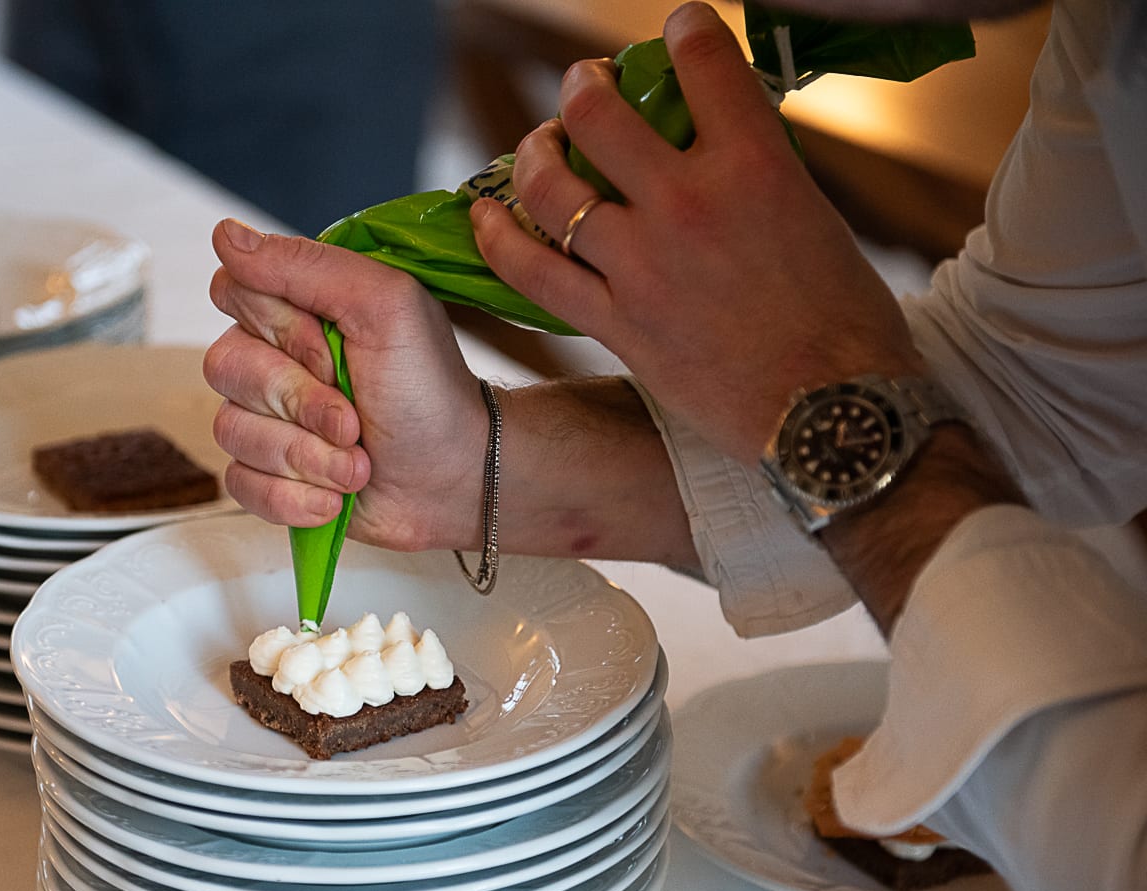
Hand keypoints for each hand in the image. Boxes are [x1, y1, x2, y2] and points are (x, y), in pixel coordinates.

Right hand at [204, 218, 489, 551]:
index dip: (280, 329)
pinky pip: (240, 485)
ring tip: (358, 466)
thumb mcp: (384, 305)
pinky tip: (335, 498)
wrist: (457, 477)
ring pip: (231, 431)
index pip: (232, 292)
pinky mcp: (268, 477)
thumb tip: (224, 235)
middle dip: (300, 402)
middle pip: (225, 365)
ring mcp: (266, 420)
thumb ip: (306, 265)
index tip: (334, 349)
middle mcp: (272, 359)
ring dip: (307, 456)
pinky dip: (294, 497)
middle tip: (356, 419)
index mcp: (297, 308)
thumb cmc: (428, 388)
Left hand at [470, 1, 925, 463]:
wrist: (829, 415)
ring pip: (552, 187)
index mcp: (755, 165)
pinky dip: (500, 237)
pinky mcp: (616, 323)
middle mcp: (689, 203)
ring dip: (535, 153)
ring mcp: (643, 265)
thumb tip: (715, 146)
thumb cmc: (843, 321)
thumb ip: (754, 173)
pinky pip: (533, 272)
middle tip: (584, 88)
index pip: (703, 62)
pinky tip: (485, 216)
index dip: (683, 31)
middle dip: (582, 87)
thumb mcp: (813, 217)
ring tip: (539, 144)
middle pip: (599, 115)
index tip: (676, 30)